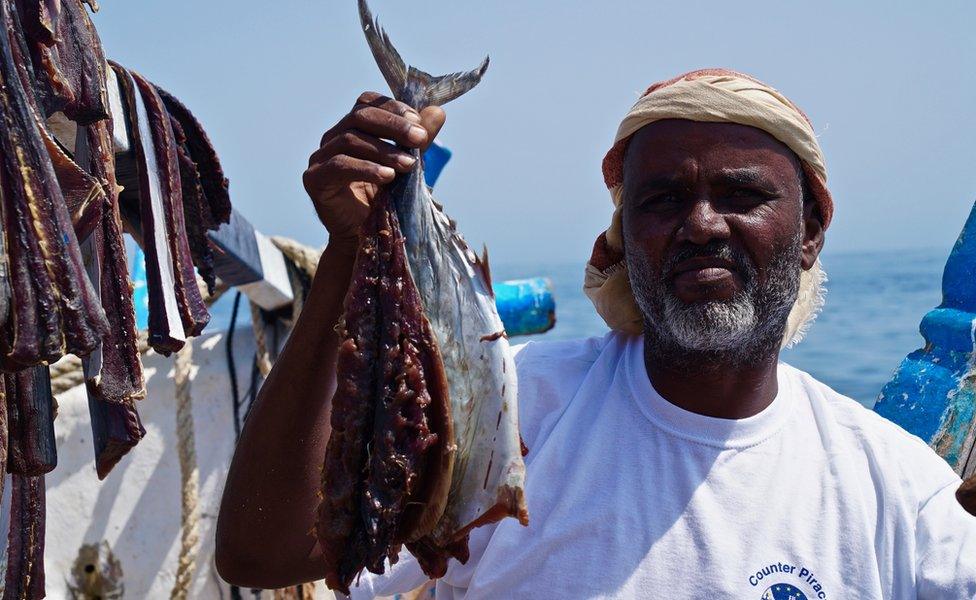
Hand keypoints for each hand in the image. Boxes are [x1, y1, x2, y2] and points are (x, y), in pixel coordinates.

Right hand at [303, 92, 445, 242]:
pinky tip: (388, 177)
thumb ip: (418, 141)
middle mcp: (332, 138)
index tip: (417, 121)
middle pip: (359, 116)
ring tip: (409, 165)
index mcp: (351, 129)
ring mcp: (320, 158)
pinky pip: (339, 166)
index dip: (391, 107)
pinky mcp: (315, 179)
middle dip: (393, 125)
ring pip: (350, 140)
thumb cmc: (384, 199)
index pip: (366, 103)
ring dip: (384, 151)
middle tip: (419, 138)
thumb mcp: (406, 165)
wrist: (366, 237)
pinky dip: (366, 169)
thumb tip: (438, 112)